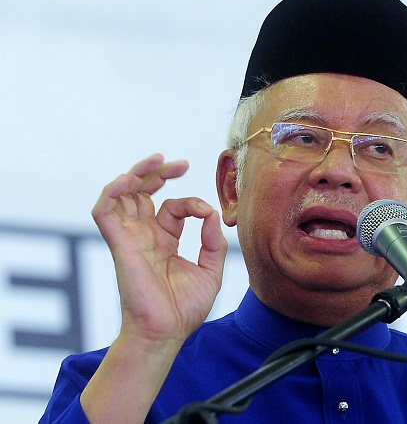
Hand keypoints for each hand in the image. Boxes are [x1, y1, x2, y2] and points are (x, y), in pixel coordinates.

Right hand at [92, 153, 227, 345]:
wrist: (165, 334)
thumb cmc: (184, 309)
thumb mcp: (210, 271)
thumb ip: (213, 242)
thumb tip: (211, 213)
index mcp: (164, 241)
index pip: (173, 207)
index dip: (191, 202)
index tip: (207, 213)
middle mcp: (145, 236)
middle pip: (143, 193)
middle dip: (158, 173)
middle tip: (180, 163)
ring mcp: (130, 239)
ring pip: (122, 195)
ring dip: (135, 174)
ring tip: (155, 161)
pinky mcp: (119, 245)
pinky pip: (104, 212)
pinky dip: (110, 193)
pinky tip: (126, 180)